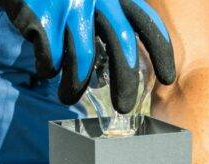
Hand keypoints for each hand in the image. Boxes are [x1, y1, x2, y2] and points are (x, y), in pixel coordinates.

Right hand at [0, 0, 175, 112]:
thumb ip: (107, 19)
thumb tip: (125, 66)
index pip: (146, 21)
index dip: (160, 51)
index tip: (168, 79)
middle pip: (123, 45)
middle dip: (126, 82)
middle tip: (124, 107)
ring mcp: (68, 5)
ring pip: (83, 59)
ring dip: (74, 86)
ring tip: (66, 97)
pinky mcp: (40, 15)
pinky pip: (51, 58)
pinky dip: (47, 70)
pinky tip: (44, 70)